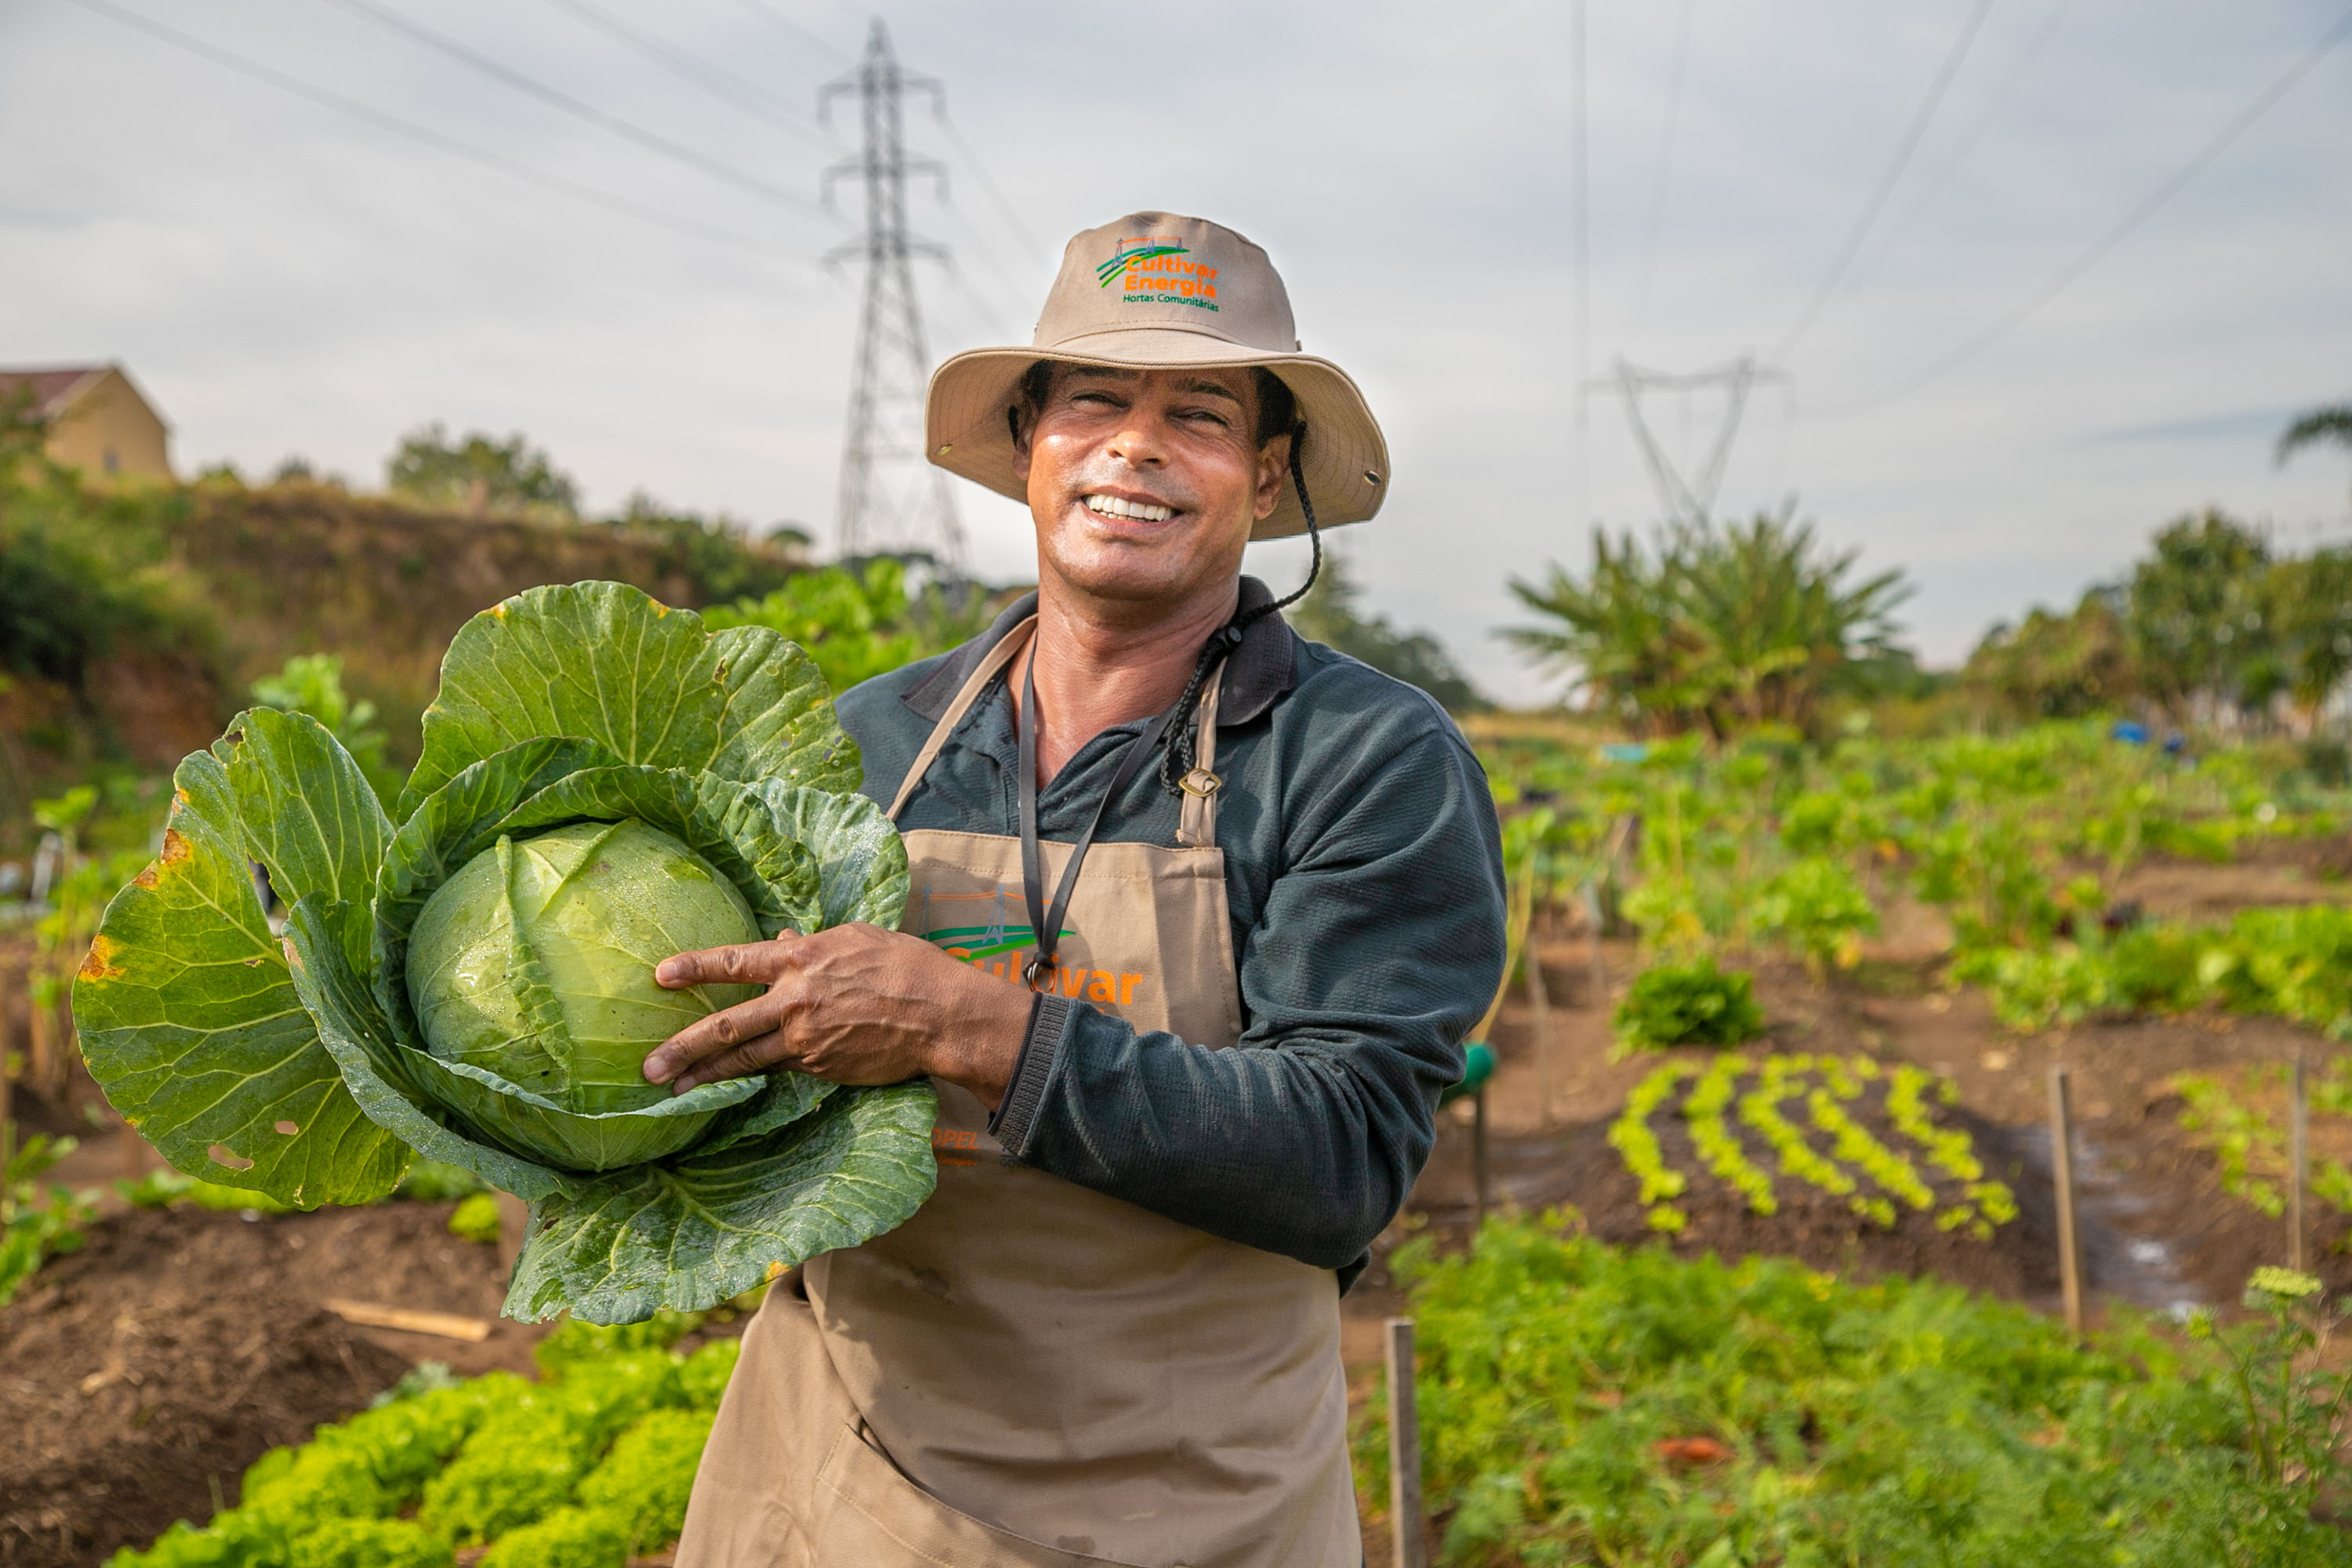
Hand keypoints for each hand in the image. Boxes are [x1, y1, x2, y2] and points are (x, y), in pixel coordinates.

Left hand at [641, 923, 1034, 1110]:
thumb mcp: (856, 939)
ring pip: (746, 1060)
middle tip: (647, 1066)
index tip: (660, 975)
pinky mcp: (821, 1068)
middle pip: (728, 1026)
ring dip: (706, 1076)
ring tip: (673, 1089)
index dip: (695, 967)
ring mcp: (807, 1040)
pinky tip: (733, 1085)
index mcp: (802, 960)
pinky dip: (756, 1076)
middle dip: (682, 1047)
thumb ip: (810, 944)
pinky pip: (781, 1069)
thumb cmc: (905, 966)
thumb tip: (779, 940)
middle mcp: (796, 1001)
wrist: (941, 1016)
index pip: (736, 962)